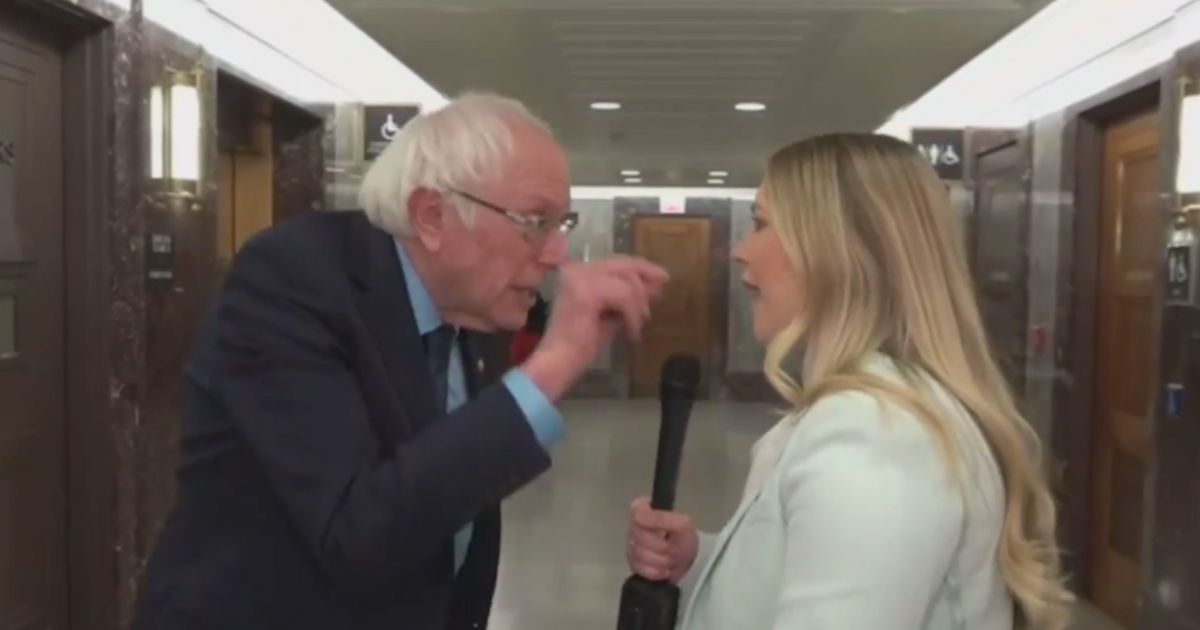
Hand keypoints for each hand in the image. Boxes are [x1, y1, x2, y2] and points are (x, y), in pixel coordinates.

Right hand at [523, 256, 667, 399]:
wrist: (558, 363)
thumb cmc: (579, 345)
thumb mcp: (610, 315)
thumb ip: (628, 298)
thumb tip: (654, 286)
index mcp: (576, 272)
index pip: (614, 262)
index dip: (640, 267)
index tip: (660, 276)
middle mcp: (576, 270)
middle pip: (622, 264)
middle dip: (646, 275)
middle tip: (663, 286)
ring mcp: (580, 278)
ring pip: (626, 281)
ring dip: (638, 305)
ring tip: (636, 327)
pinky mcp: (587, 292)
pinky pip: (624, 296)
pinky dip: (632, 316)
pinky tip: (631, 334)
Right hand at [626, 497, 698, 583]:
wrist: (688, 562)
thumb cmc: (684, 538)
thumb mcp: (681, 525)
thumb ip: (661, 517)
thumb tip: (637, 516)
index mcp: (642, 511)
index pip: (636, 515)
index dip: (652, 526)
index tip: (664, 531)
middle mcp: (633, 527)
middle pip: (640, 539)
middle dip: (662, 547)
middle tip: (673, 547)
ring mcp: (632, 546)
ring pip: (640, 555)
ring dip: (661, 560)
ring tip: (670, 559)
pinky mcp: (633, 564)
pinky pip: (640, 569)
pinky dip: (656, 572)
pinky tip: (663, 569)